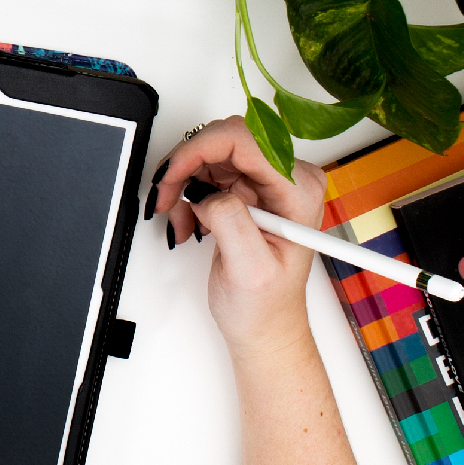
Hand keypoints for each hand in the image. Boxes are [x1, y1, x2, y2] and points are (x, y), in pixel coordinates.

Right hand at [145, 117, 328, 358]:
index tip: (172, 174)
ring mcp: (266, 181)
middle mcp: (286, 178)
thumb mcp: (250, 269)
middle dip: (186, 167)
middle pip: (223, 140)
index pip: (246, 140)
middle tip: (165, 199)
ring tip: (181, 220)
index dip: (200, 148)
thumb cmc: (266, 305)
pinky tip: (190, 221)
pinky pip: (206, 171)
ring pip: (209, 153)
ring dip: (183, 184)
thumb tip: (206, 190)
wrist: (264, 324)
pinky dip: (187, 194)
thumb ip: (231, 220)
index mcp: (298, 190)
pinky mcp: (247, 188)